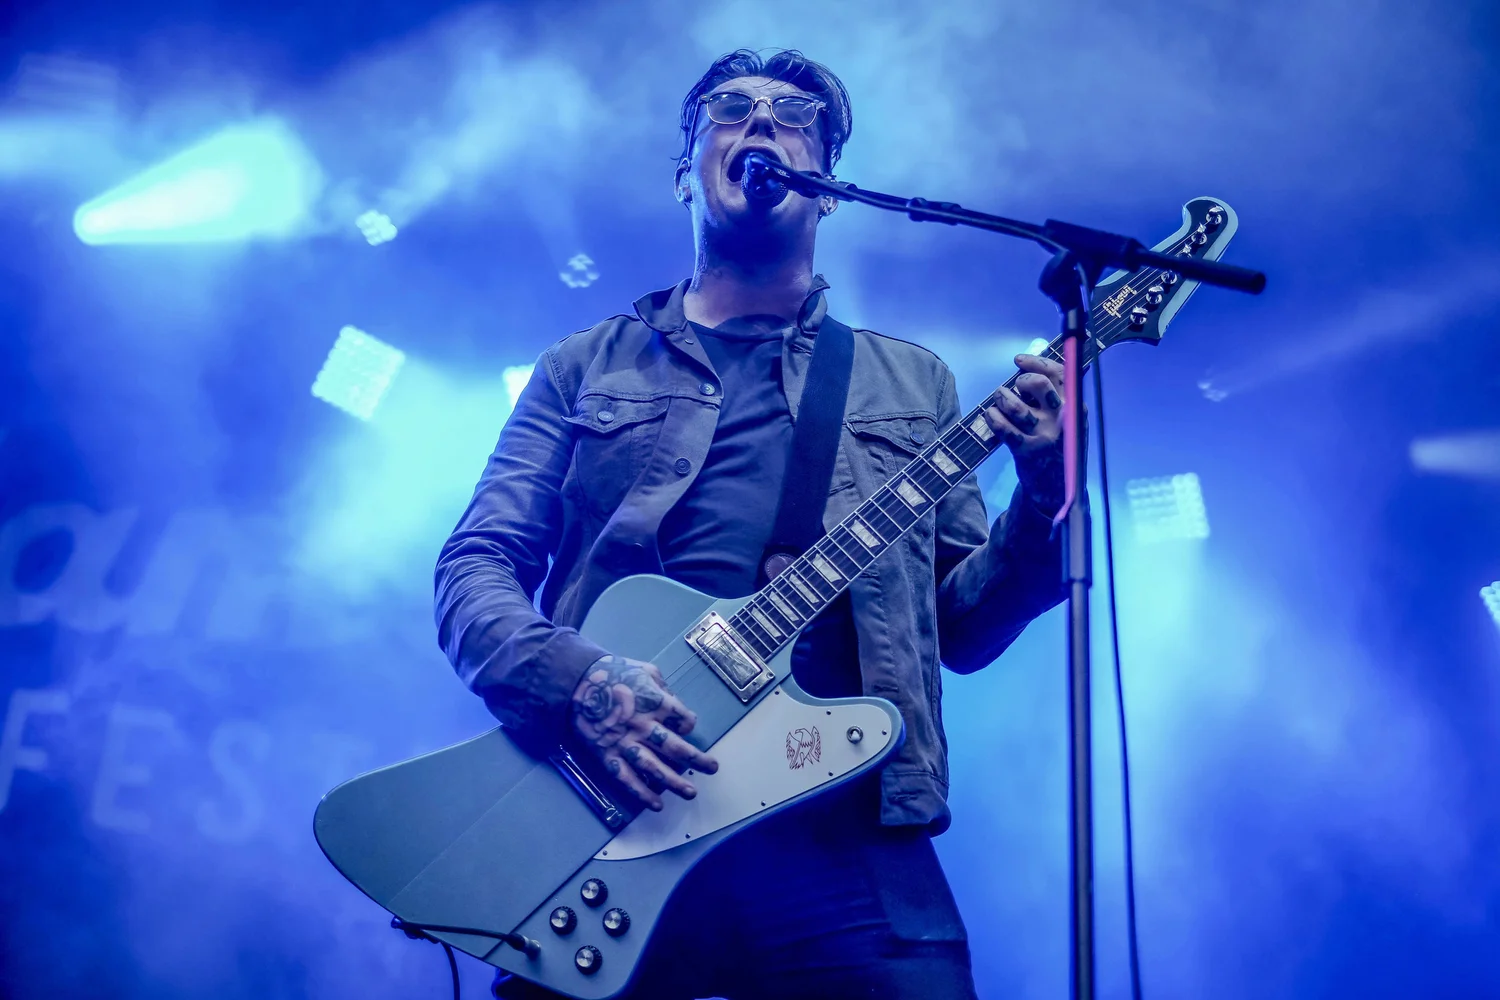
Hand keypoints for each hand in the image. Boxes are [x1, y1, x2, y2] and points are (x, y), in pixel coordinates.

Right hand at [571, 654, 718, 810]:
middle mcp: (644, 726)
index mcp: (655, 703)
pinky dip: (642, 793)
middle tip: (712, 768)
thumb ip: (664, 687)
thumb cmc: (615, 672)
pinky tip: (657, 804)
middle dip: (696, 759)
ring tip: (691, 793)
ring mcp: (625, 743)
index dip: (688, 723)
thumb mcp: (646, 670)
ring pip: (654, 767)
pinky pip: (627, 778)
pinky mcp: (608, 756)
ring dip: (674, 782)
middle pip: (676, 747)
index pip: (684, 720)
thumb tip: (676, 703)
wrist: (577, 682)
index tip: (685, 726)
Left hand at [981, 353, 1073, 514]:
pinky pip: (1003, 427)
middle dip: (1020, 382)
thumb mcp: (1069, 420)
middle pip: (1037, 384)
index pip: (1058, 373)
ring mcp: (1043, 435)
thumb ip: (1056, 396)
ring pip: (1015, 404)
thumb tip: (1029, 368)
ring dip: (1001, 397)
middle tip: (1014, 389)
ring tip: (999, 400)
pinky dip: (993, 417)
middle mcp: (1061, 418)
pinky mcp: (1026, 451)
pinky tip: (991, 415)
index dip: (1036, 362)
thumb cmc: (1059, 447)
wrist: (1058, 488)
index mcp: (1074, 406)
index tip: (1018, 360)